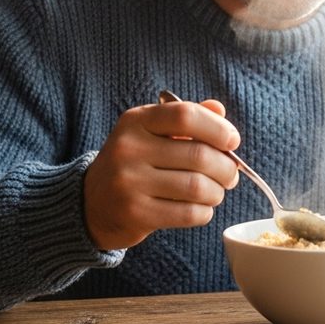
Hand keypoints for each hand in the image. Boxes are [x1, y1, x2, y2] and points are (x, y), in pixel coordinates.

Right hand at [84, 99, 239, 249]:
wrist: (92, 203)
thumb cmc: (134, 163)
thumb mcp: (151, 131)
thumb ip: (185, 118)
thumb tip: (219, 109)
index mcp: (136, 121)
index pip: (185, 115)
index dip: (218, 128)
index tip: (233, 141)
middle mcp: (129, 148)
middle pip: (199, 155)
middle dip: (226, 167)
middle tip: (230, 174)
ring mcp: (130, 182)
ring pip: (197, 186)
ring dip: (217, 192)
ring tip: (215, 191)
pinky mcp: (135, 213)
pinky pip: (188, 213)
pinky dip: (204, 212)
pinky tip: (201, 208)